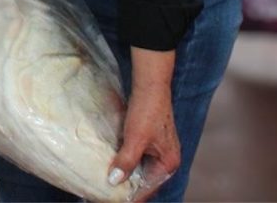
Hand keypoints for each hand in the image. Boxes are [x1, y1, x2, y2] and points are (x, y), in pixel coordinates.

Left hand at [109, 76, 179, 199]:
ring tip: (108, 179)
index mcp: (168, 163)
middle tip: (108, 191)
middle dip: (128, 185)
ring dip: (126, 172)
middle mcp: (166, 158)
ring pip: (140, 167)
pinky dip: (126, 159)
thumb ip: (126, 161)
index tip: (114, 199)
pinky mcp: (151, 139)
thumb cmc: (147, 111)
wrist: (150, 85)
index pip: (148, 187)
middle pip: (145, 179)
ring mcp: (159, 148)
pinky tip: (113, 161)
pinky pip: (138, 156)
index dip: (132, 195)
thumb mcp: (135, 139)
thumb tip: (114, 181)